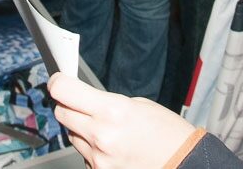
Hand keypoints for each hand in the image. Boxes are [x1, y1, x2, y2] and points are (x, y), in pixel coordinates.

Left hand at [49, 72, 196, 168]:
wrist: (184, 164)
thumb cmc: (168, 134)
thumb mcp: (138, 105)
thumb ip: (105, 103)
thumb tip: (83, 102)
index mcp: (111, 111)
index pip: (64, 91)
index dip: (58, 83)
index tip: (58, 80)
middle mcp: (100, 136)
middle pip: (62, 114)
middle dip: (69, 106)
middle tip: (82, 104)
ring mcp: (98, 159)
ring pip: (72, 136)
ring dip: (82, 130)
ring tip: (108, 131)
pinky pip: (85, 156)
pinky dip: (92, 150)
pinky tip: (113, 148)